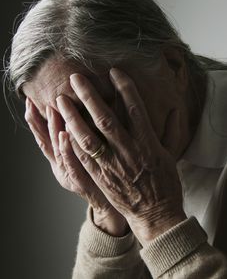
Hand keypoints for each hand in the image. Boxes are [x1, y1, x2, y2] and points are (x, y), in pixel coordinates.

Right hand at [24, 97, 128, 236]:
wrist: (115, 206)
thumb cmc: (105, 177)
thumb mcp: (91, 155)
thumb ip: (87, 136)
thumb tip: (88, 111)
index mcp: (63, 159)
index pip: (46, 137)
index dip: (36, 121)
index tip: (30, 101)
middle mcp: (63, 168)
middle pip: (47, 143)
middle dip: (39, 123)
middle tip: (33, 103)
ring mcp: (72, 176)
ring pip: (59, 152)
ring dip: (54, 130)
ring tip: (52, 111)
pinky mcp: (85, 184)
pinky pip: (74, 166)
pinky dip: (67, 151)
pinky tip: (65, 135)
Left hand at [56, 68, 185, 244]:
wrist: (156, 214)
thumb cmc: (165, 183)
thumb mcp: (171, 154)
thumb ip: (171, 130)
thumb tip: (176, 109)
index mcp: (147, 143)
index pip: (134, 109)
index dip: (124, 88)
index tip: (113, 72)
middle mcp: (128, 151)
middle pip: (106, 119)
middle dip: (89, 97)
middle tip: (75, 79)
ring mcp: (113, 165)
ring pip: (88, 138)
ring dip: (72, 117)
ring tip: (60, 101)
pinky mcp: (101, 178)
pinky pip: (82, 158)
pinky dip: (70, 144)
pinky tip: (59, 129)